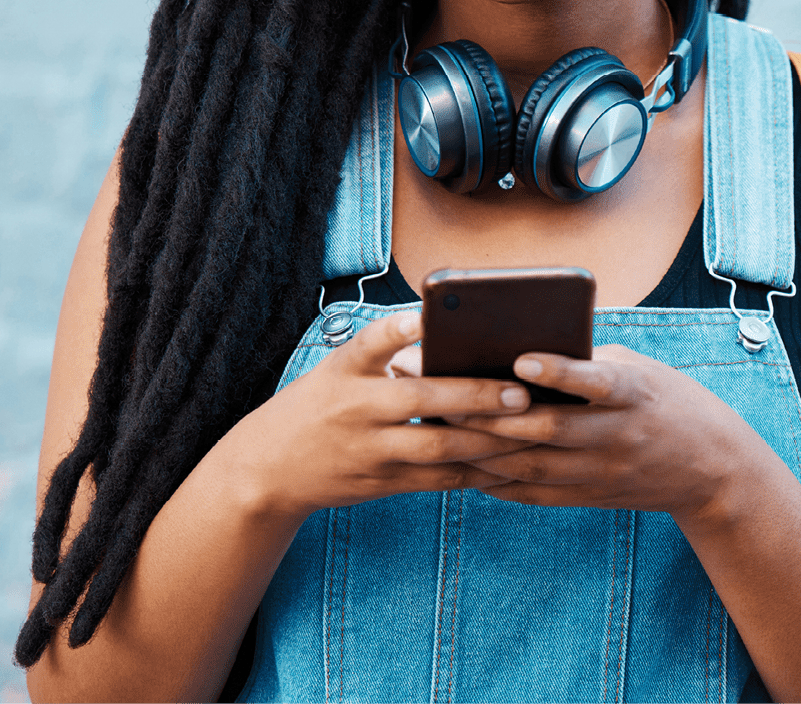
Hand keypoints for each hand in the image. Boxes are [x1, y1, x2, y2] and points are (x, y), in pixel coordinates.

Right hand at [215, 312, 536, 521]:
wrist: (268, 470)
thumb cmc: (317, 406)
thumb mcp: (337, 371)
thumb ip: (384, 355)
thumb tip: (444, 334)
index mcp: (344, 372)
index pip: (369, 343)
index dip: (395, 330)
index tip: (424, 315)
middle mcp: (356, 409)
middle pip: (419, 401)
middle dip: (473, 397)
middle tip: (521, 393)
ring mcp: (369, 451)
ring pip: (437, 448)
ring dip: (488, 441)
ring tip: (532, 429)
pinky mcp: (381, 484)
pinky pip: (438, 481)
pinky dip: (476, 473)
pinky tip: (511, 464)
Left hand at [447, 345, 775, 521]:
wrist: (712, 468)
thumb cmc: (667, 400)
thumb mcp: (640, 369)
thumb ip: (588, 361)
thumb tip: (521, 349)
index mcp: (635, 393)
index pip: (595, 381)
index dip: (558, 372)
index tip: (519, 358)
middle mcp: (617, 435)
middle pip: (547, 428)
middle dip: (489, 413)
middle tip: (440, 394)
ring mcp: (602, 471)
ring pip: (532, 465)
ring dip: (481, 450)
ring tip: (436, 430)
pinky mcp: (591, 497)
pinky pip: (536, 494)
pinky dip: (498, 482)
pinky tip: (462, 468)